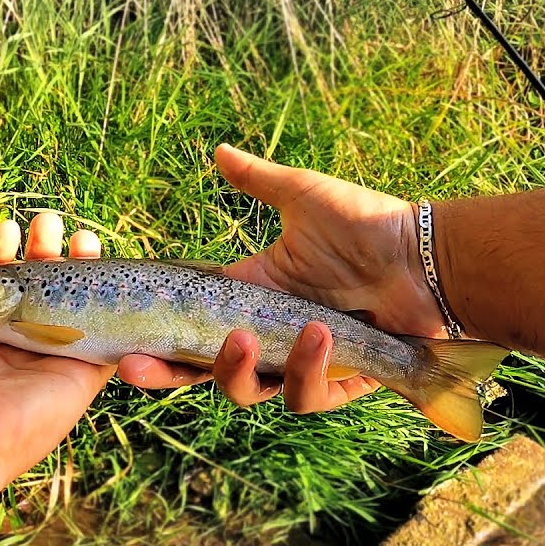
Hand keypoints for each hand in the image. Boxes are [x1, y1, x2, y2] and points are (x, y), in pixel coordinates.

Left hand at [0, 213, 113, 483]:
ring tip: (85, 236)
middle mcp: (8, 356)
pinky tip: (119, 277)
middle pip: (36, 294)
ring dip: (82, 274)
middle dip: (44, 255)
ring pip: (72, 312)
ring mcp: (43, 368)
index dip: (0, 256)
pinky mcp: (75, 381)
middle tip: (50, 222)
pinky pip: (104, 342)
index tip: (4, 227)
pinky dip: (113, 313)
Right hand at [118, 143, 444, 413]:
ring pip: (248, 392)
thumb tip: (218, 150)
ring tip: (246, 338)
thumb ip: (256, 180)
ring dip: (238, 370)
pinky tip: (317, 334)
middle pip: (202, 373)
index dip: (154, 346)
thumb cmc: (366, 224)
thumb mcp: (303, 196)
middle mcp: (266, 338)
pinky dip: (305, 370)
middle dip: (164, 377)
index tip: (120, 347)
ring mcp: (298, 364)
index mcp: (248, 300)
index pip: (188, 331)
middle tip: (135, 368)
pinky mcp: (336, 383)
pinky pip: (304, 395)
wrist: (424, 256)